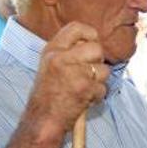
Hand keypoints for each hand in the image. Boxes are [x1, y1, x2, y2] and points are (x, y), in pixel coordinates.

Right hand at [23, 22, 109, 138]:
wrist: (43, 119)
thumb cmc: (48, 94)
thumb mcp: (50, 65)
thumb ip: (68, 51)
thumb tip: (93, 41)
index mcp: (52, 50)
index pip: (77, 28)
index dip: (90, 34)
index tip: (92, 44)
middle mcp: (61, 58)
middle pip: (97, 48)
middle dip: (98, 62)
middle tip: (89, 73)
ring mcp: (74, 73)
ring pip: (104, 70)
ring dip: (99, 82)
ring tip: (83, 89)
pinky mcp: (84, 88)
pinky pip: (103, 88)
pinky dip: (97, 96)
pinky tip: (84, 100)